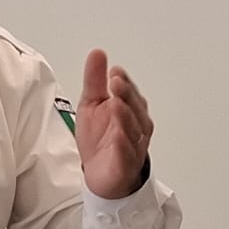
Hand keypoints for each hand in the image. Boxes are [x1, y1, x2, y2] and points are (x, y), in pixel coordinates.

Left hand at [76, 49, 152, 198]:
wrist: (101, 174)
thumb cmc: (100, 138)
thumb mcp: (92, 104)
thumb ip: (95, 80)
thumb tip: (98, 53)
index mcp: (129, 108)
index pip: (129, 91)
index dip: (123, 81)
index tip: (114, 72)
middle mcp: (135, 124)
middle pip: (134, 107)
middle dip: (126, 94)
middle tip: (116, 82)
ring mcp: (133, 144)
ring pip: (133, 128)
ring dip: (125, 116)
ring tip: (116, 104)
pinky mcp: (126, 163)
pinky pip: (127, 153)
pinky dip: (124, 145)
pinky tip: (118, 136)